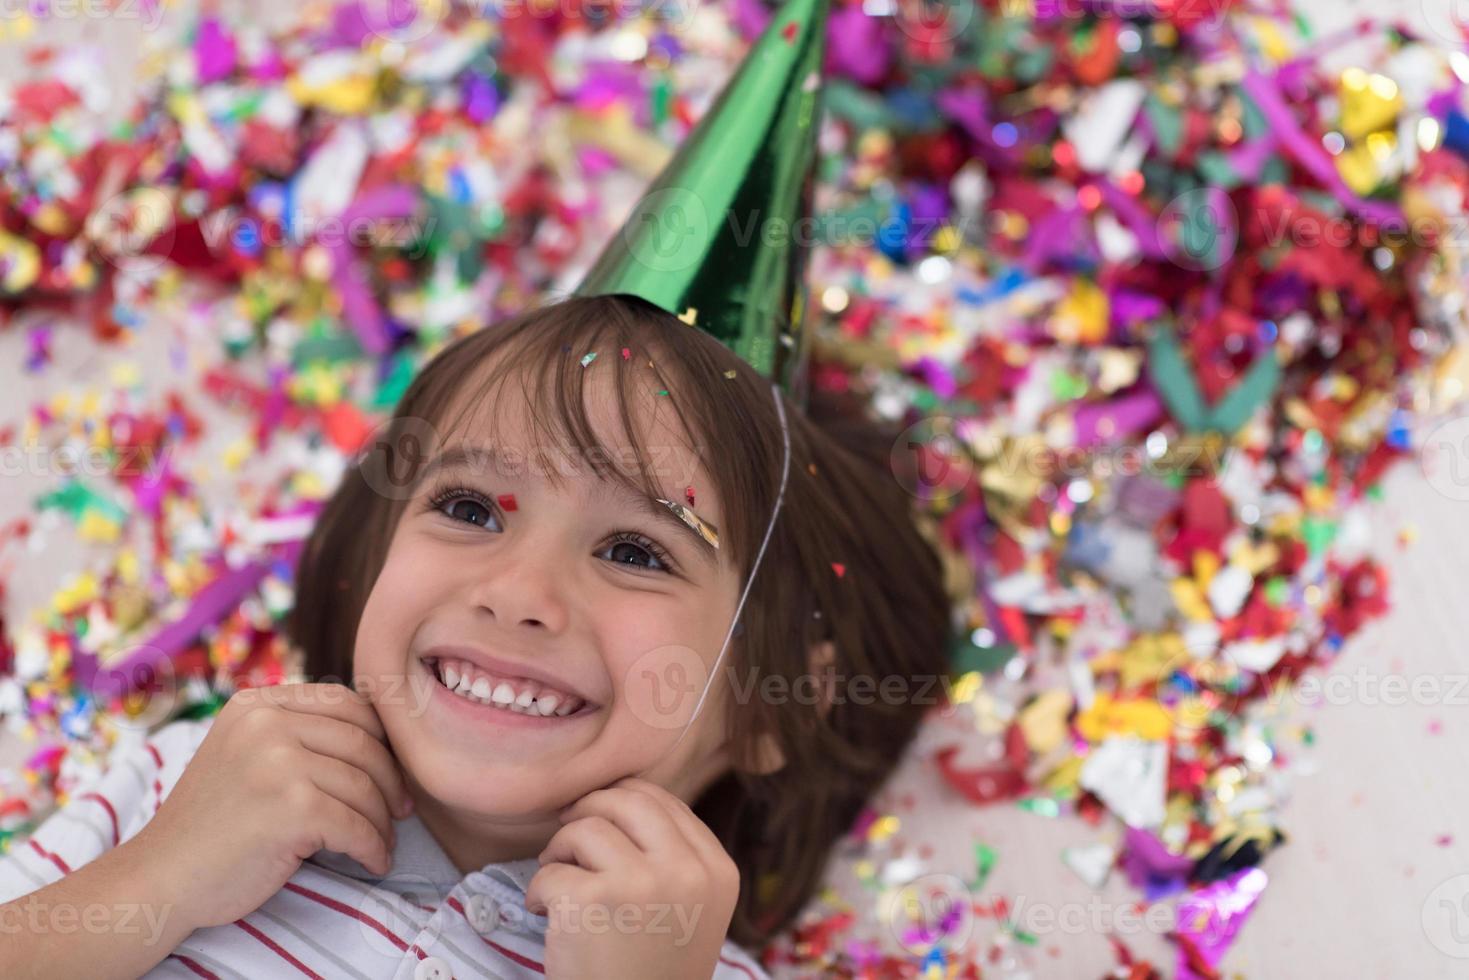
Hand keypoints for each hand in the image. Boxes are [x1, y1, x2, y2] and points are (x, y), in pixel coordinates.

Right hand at [124, 683, 412, 930]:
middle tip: (401, 810)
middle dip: (391, 781)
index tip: (391, 770)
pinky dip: (373, 848)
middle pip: (363, 744)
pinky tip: (375, 861)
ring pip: (364, 788)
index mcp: (257, 704)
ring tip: (382, 841)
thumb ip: (294, 733)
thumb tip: (378, 733)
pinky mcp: (292, 808)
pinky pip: (356, 826)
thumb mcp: (245, 754)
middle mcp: (266, 724)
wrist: (160, 878)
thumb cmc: (211, 825)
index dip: (380, 738)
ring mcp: (278, 763)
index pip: (347, 704)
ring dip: (382, 822)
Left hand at [525, 778, 739, 979]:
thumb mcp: (691, 910)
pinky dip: (538, 893)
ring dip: (559, 851)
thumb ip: (675, 857)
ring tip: (558, 883)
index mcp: (717, 870)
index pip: (663, 801)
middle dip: (588, 810)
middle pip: (624, 800)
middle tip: (568, 836)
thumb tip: (620, 796)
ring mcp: (641, 883)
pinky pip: (550, 872)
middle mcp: (686, 871)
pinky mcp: (593, 901)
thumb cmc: (654, 973)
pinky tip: (546, 915)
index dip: (622, 801)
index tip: (599, 818)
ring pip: (585, 828)